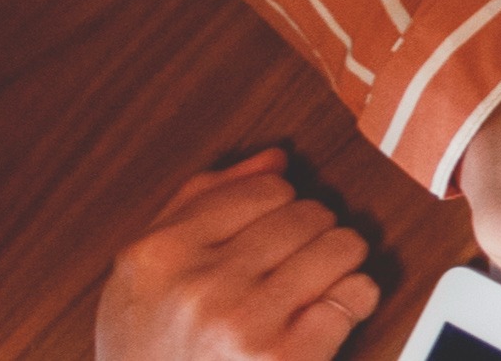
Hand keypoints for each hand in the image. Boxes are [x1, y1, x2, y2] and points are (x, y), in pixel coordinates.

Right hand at [94, 152, 377, 360]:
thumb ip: (201, 204)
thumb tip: (275, 159)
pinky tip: (327, 316)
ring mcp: (244, 324)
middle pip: (308, 214)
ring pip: (340, 245)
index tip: (274, 233)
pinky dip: (354, 300)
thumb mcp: (145, 275)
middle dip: (314, 233)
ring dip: (340, 262)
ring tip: (316, 284)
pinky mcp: (286, 359)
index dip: (281, 208)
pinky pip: (355, 294)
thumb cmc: (151, 348)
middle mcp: (201, 286)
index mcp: (161, 254)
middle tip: (296, 264)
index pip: (267, 188)